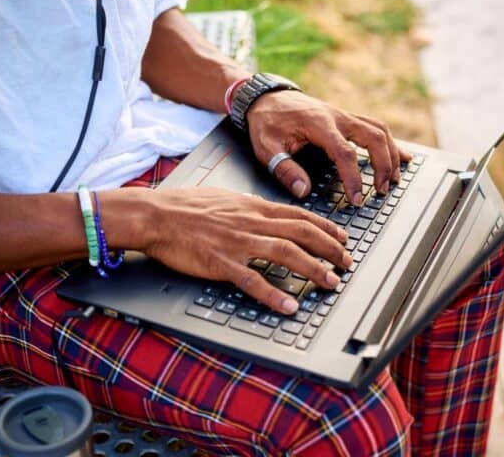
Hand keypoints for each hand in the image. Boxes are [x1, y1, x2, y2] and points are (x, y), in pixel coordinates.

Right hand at [142, 187, 351, 313]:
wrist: (156, 215)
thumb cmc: (185, 206)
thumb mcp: (224, 197)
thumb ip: (248, 206)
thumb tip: (264, 209)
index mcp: (253, 207)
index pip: (299, 215)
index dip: (326, 228)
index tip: (342, 238)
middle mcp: (251, 222)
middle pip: (301, 233)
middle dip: (330, 248)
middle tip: (347, 262)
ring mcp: (238, 242)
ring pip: (286, 254)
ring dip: (313, 268)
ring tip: (332, 281)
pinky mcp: (221, 262)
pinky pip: (253, 280)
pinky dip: (273, 294)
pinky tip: (289, 306)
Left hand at [246, 90, 412, 203]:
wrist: (266, 98)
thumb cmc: (267, 122)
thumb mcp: (267, 147)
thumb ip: (285, 169)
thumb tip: (303, 190)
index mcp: (319, 124)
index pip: (345, 153)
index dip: (354, 177)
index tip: (357, 198)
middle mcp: (337, 117)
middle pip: (374, 137)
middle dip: (383, 165)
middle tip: (381, 190)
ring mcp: (345, 115)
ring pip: (380, 130)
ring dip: (391, 154)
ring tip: (392, 179)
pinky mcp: (347, 118)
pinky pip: (376, 128)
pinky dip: (391, 143)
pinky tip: (403, 157)